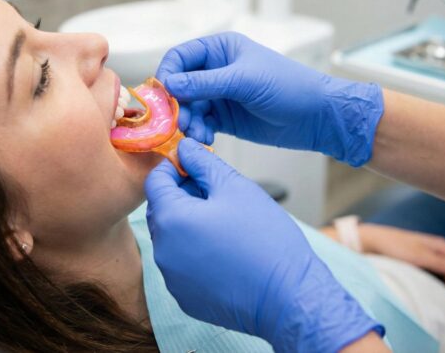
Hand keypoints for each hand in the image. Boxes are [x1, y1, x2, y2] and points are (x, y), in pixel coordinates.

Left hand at [145, 139, 381, 351]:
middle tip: (219, 196)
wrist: (288, 297)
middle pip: (162, 210)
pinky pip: (182, 266)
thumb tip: (184, 147)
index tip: (199, 168)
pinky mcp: (185, 298)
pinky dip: (196, 254)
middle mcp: (162, 251)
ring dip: (190, 226)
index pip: (155, 181)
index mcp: (171, 219)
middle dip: (183, 197)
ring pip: (172, 238)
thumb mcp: (235, 187)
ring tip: (227, 226)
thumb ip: (203, 163)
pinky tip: (227, 253)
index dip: (176, 168)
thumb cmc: (265, 238)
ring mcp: (172, 278)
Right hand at [156, 32, 383, 166]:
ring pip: (189, 107)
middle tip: (181, 123)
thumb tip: (169, 84)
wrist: (316, 116)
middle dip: (178, 105)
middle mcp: (216, 70)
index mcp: (220, 49)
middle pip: (180, 85)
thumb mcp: (244, 81)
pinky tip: (207, 139)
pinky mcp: (225, 118)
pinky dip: (199, 132)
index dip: (168, 74)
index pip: (180, 57)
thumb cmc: (287, 86)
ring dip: (188, 122)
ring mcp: (220, 94)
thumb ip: (205, 83)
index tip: (164, 96)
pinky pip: (201, 123)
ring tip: (197, 134)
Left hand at [360, 224, 444, 274]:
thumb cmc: (395, 246)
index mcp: (441, 244)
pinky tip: (441, 290)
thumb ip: (440, 261)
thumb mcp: (418, 255)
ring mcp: (430, 256)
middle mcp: (438, 249)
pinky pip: (436, 272)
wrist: (373, 242)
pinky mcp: (422, 263)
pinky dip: (439, 279)